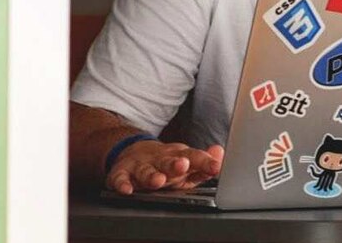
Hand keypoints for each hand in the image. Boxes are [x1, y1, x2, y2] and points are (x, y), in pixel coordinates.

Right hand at [105, 139, 224, 194]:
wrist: (133, 152)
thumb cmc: (166, 163)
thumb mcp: (187, 162)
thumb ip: (204, 163)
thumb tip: (221, 153)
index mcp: (178, 156)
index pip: (194, 157)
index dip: (205, 162)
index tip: (215, 166)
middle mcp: (160, 159)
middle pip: (168, 161)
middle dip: (175, 164)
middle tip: (183, 165)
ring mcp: (140, 165)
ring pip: (145, 170)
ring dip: (151, 175)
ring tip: (158, 180)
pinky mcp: (122, 172)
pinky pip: (120, 178)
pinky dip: (122, 183)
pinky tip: (126, 189)